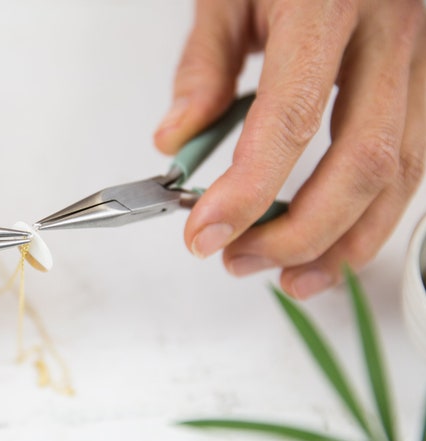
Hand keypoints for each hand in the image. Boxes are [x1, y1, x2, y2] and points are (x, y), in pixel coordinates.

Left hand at [155, 0, 425, 298]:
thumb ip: (203, 66)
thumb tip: (177, 141)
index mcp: (328, 0)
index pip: (289, 119)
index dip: (247, 192)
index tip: (206, 236)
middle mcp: (394, 26)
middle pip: (363, 161)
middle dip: (299, 232)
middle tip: (241, 262)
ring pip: (406, 171)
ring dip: (347, 239)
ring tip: (292, 276)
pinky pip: (418, 155)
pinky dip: (377, 209)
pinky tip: (338, 236)